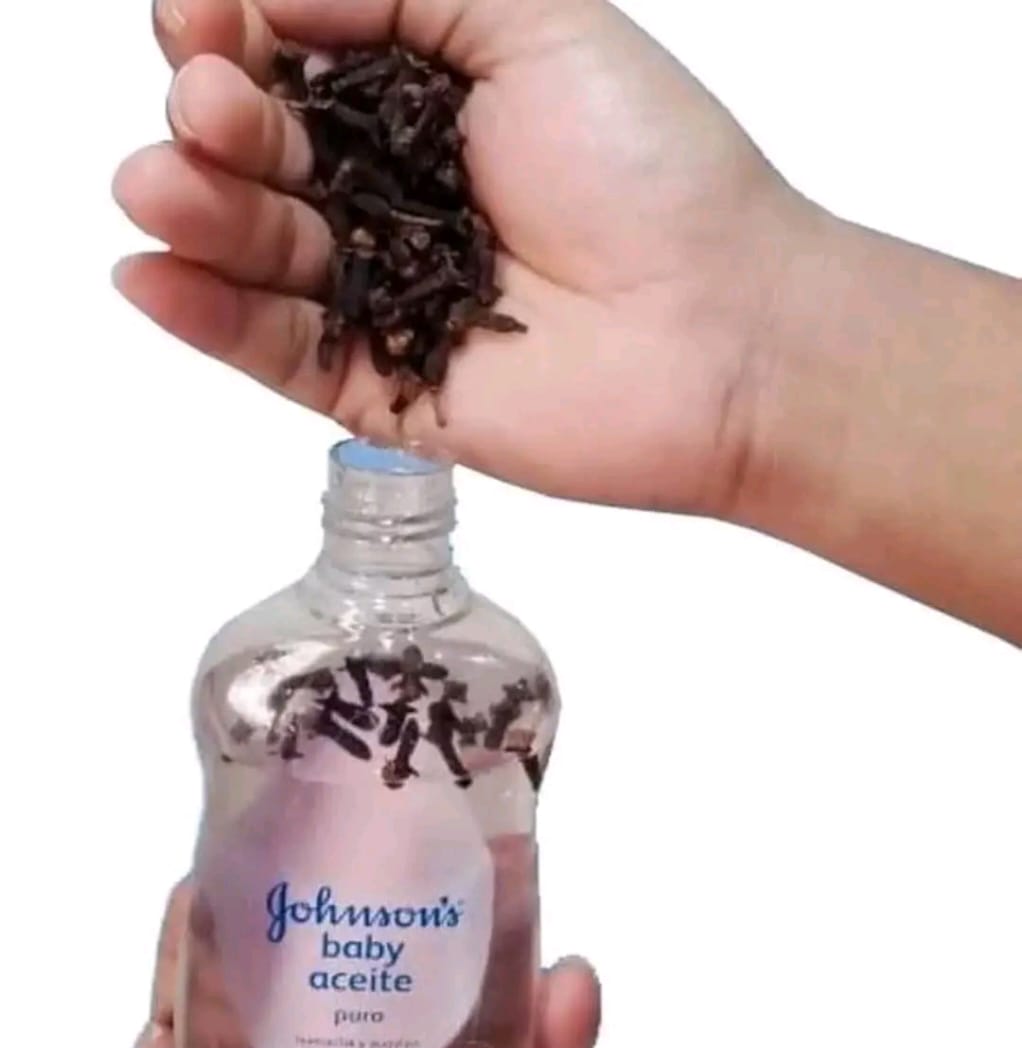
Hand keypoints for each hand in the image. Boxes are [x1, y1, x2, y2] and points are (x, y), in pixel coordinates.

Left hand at [70, 882, 601, 1047]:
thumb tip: (158, 1035)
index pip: (236, 1033)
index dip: (234, 944)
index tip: (245, 853)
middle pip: (363, 1012)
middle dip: (376, 923)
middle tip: (393, 837)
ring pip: (467, 1038)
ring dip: (491, 959)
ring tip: (498, 883)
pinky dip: (566, 1045)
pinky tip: (570, 985)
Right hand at [113, 0, 809, 512]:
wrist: (724, 333)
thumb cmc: (659, 174)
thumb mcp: (538, 25)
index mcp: (426, 105)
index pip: (294, 61)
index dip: (235, 34)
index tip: (207, 17)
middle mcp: (395, 199)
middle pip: (262, 153)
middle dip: (215, 120)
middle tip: (207, 105)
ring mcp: (384, 298)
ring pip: (261, 252)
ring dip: (196, 211)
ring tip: (158, 186)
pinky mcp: (382, 388)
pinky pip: (277, 354)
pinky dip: (208, 318)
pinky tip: (150, 276)